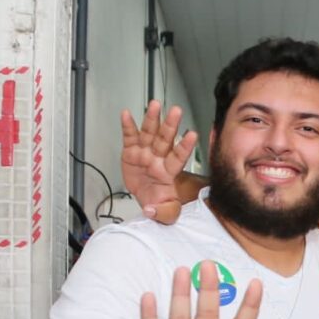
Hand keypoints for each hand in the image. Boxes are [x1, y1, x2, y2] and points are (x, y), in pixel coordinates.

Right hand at [121, 100, 197, 223]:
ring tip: (154, 105)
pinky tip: (126, 114)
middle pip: (165, 140)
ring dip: (152, 119)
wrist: (147, 200)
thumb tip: (150, 211)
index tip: (192, 135)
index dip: (185, 146)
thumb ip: (163, 213)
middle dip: (170, 125)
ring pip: (149, 133)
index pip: (179, 157)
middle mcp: (159, 159)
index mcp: (169, 172)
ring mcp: (145, 153)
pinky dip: (128, 126)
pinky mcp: (131, 152)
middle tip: (176, 111)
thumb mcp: (166, 213)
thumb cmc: (160, 203)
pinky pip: (130, 137)